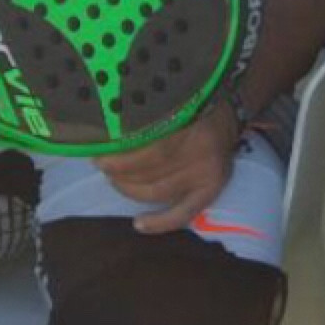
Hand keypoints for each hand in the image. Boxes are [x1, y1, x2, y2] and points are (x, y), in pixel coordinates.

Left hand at [93, 100, 238, 235]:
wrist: (225, 115)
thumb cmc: (188, 104)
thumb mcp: (167, 99)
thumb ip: (144, 114)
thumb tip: (105, 131)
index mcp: (187, 123)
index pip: (147, 148)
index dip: (120, 156)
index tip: (99, 153)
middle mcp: (199, 151)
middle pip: (149, 171)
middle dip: (119, 171)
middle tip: (101, 164)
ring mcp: (206, 174)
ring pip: (158, 192)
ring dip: (130, 189)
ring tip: (113, 180)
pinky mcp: (211, 190)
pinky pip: (183, 214)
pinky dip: (160, 223)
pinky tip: (139, 224)